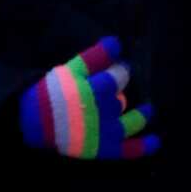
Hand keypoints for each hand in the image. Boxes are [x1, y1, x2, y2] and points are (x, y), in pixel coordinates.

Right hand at [19, 36, 159, 159]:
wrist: (34, 125)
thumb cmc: (51, 94)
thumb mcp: (70, 70)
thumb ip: (94, 56)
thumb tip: (117, 41)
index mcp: (100, 90)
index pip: (120, 76)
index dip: (120, 71)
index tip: (118, 69)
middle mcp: (108, 111)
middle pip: (122, 98)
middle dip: (120, 91)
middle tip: (116, 88)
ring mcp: (108, 132)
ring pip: (131, 122)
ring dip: (142, 115)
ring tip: (149, 110)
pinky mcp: (105, 150)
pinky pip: (128, 150)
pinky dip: (143, 146)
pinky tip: (156, 141)